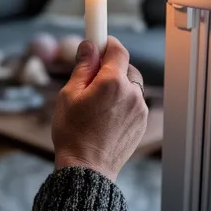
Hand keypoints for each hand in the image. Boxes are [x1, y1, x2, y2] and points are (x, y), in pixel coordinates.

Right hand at [51, 36, 148, 181]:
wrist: (87, 169)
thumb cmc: (73, 133)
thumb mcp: (69, 95)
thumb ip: (83, 67)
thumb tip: (89, 46)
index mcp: (112, 82)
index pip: (117, 48)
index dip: (106, 43)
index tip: (98, 42)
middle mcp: (131, 93)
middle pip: (125, 66)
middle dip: (111, 67)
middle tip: (91, 79)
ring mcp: (140, 109)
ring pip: (131, 85)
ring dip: (118, 86)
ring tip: (97, 103)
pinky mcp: (142, 123)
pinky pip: (134, 102)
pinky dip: (123, 102)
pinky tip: (106, 116)